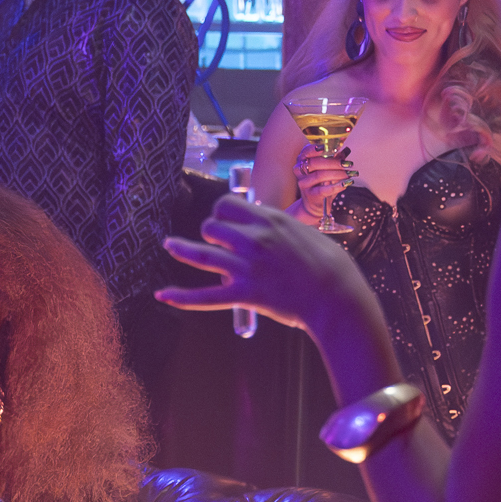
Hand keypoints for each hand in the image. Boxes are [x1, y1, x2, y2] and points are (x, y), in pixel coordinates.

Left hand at [159, 194, 383, 334]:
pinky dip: (181, 296)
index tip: (225, 222)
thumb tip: (269, 222)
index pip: (227, 204)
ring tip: (170, 246)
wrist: (337, 297)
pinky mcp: (245, 295)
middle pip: (211, 226)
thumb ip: (281, 226)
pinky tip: (162, 294)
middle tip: (216, 243)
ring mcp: (247, 267)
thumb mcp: (305, 232)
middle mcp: (254, 239)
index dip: (221, 212)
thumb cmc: (330, 266)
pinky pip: (205, 297)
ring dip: (183, 249)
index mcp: (269, 220)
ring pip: (202, 253)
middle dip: (209, 233)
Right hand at [290, 139, 354, 225]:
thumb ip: (335, 160)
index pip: (306, 152)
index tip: (326, 147)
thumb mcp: (327, 171)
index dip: (314, 149)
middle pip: (315, 163)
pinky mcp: (310, 195)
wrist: (315, 205)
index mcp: (302, 162)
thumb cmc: (321, 184)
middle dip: (333, 162)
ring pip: (320, 175)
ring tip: (350, 173)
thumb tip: (346, 150)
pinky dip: (337, 186)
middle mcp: (300, 172)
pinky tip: (346, 184)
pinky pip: (324, 189)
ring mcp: (304, 184)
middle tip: (348, 164)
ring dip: (338, 173)